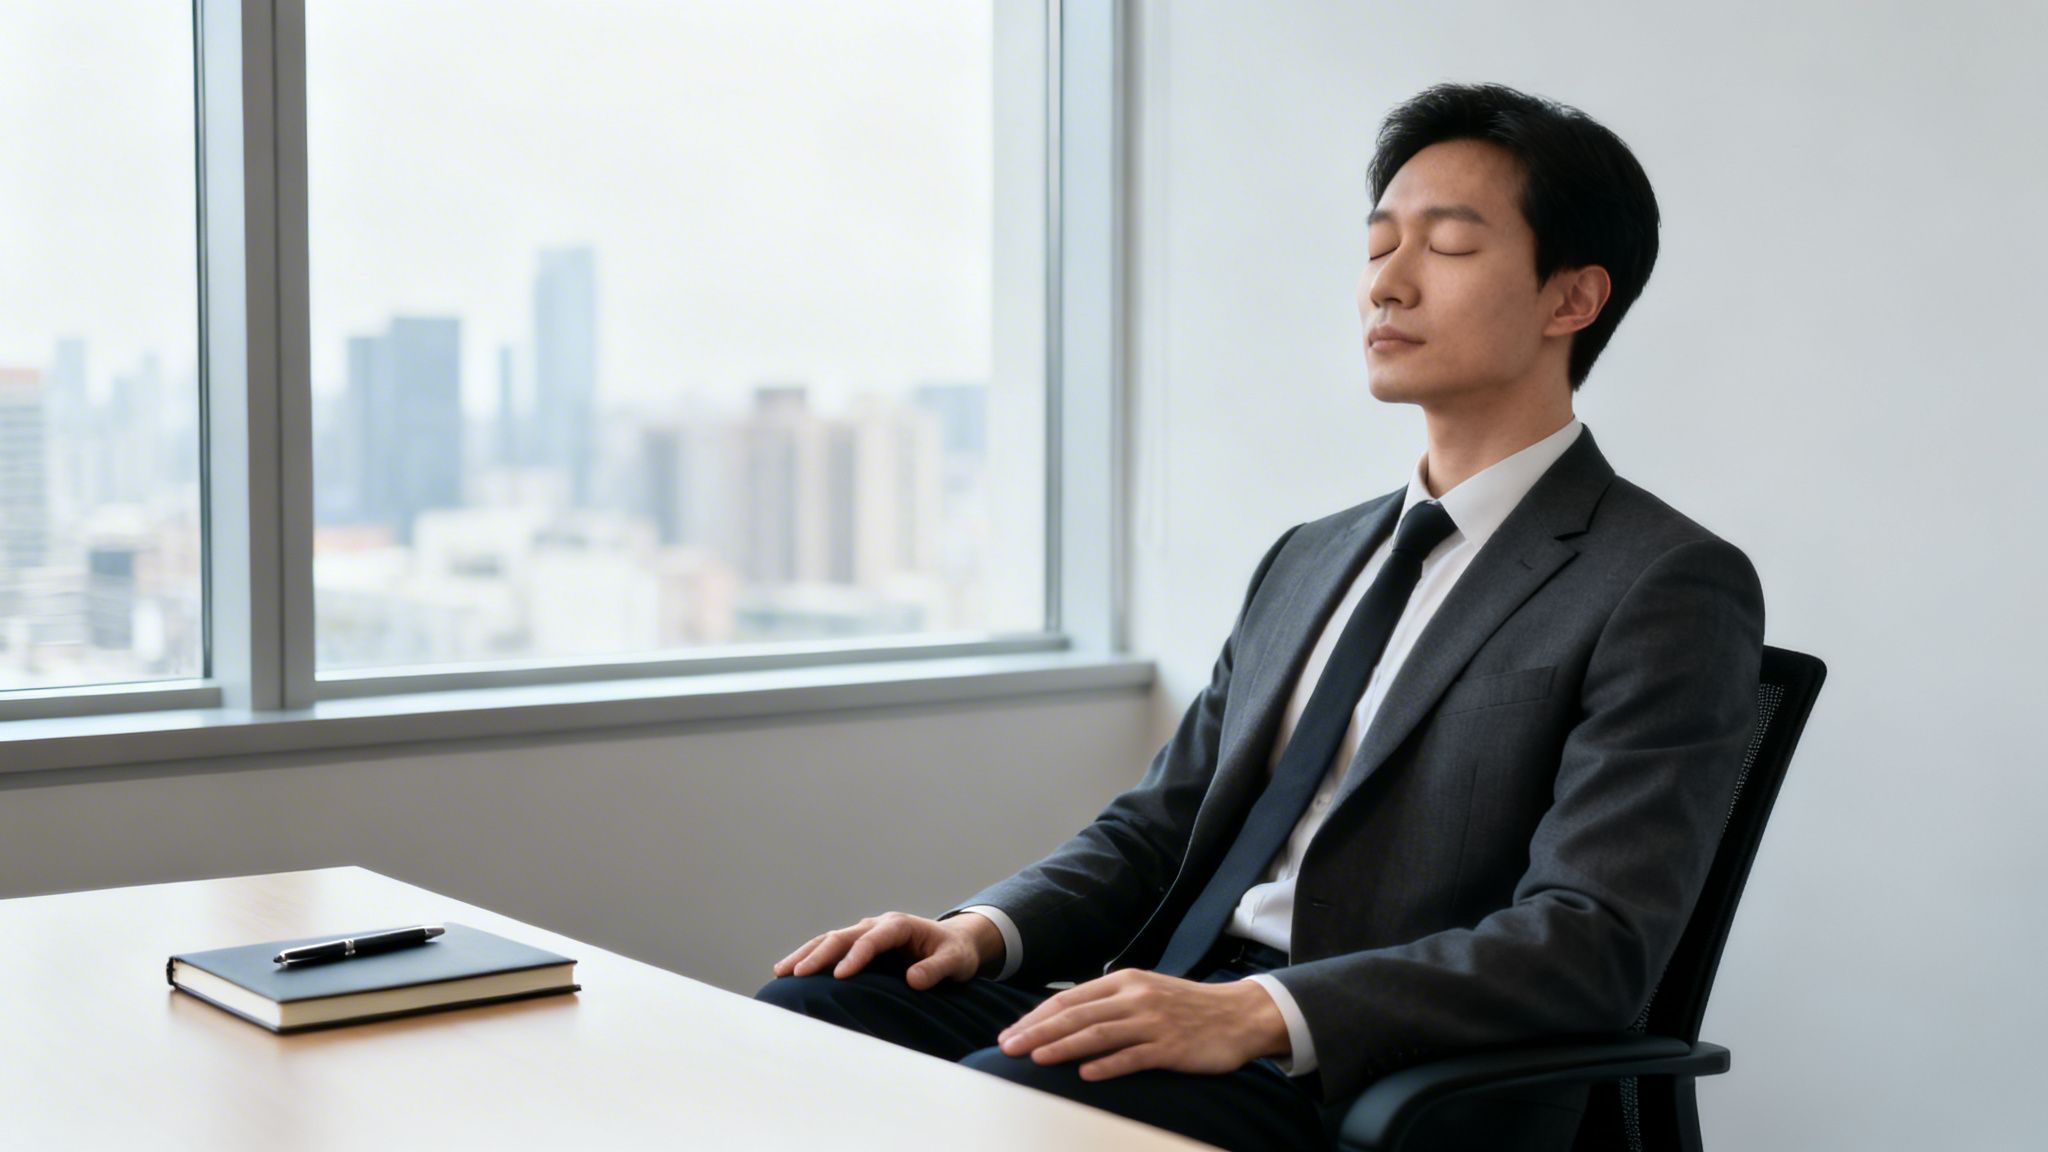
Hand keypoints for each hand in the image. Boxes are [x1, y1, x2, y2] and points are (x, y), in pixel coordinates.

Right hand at [772, 911, 1001, 989]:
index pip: (872, 940)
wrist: (953, 943)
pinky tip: (791, 971)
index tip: (839, 976)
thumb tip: (913, 980)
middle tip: (796, 974)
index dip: (855, 956)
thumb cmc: (955, 952)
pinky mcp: (860, 946)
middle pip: (842, 937)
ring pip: (830, 940)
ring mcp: (866, 933)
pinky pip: (831, 949)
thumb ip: (937, 969)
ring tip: (781, 971)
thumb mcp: (955, 961)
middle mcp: (877, 925)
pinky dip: (811, 958)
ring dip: (806, 954)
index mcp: (899, 925)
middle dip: (818, 955)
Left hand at [995, 969, 1289, 1080]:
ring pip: (1099, 1034)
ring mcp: (1153, 1021)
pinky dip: (1107, 1065)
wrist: (1239, 1014)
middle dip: (1038, 1032)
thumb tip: (1066, 1019)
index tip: (1012, 1033)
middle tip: (1009, 1048)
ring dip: (1063, 1047)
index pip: (1070, 999)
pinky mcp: (1171, 1046)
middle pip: (1077, 1015)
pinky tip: (1086, 1074)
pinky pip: (1134, 1056)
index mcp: (1125, 981)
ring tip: (1036, 1058)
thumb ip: (1109, 1004)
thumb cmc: (1186, 1007)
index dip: (1038, 1017)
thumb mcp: (1145, 993)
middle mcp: (1135, 997)